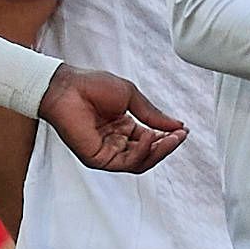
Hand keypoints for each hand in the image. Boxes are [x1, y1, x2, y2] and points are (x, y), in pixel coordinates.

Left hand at [42, 65, 187, 174]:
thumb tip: (177, 125)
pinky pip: (126, 162)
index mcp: (123, 128)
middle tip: (180, 136)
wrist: (67, 86)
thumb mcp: (131, 97)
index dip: (168, 137)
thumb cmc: (92, 86)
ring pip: (140, 162)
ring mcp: (106, 152)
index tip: (183, 130)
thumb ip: (152, 114)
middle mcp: (116, 142)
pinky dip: (141, 151)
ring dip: (158, 151)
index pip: (151, 140)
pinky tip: (150, 136)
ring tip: (170, 138)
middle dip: (166, 146)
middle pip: (148, 154)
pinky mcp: (97, 158)